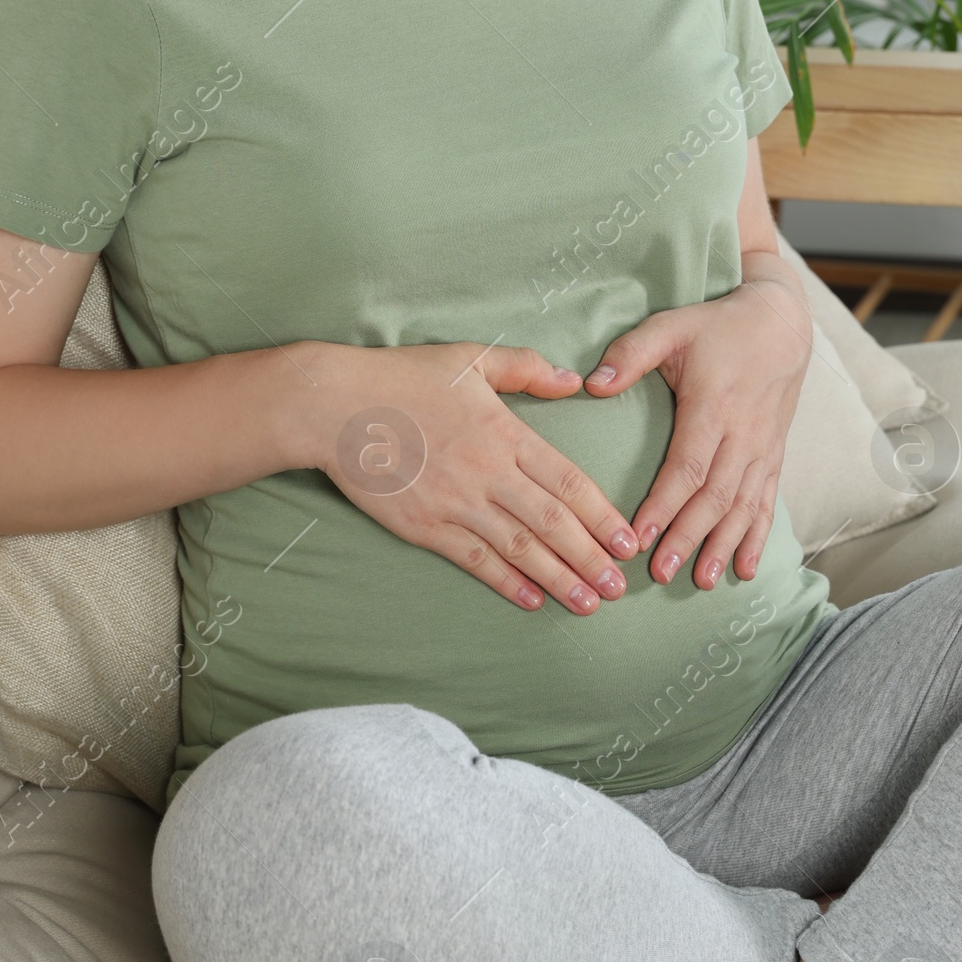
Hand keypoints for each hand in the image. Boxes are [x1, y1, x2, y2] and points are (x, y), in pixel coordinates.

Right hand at [291, 339, 638, 614]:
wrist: (335, 405)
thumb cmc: (403, 376)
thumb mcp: (470, 357)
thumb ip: (526, 369)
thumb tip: (573, 380)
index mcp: (505, 432)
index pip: (568, 482)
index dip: (602, 516)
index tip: (627, 541)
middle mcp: (487, 471)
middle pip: (552, 522)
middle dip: (591, 558)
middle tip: (619, 588)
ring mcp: (455, 502)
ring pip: (519, 548)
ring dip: (558, 579)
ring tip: (588, 603)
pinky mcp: (424, 525)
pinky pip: (474, 560)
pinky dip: (506, 582)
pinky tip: (531, 600)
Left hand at [581, 255, 811, 588]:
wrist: (782, 322)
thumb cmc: (717, 325)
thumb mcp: (671, 326)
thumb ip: (631, 353)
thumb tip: (591, 384)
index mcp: (713, 406)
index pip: (686, 467)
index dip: (663, 505)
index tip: (637, 538)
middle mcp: (742, 434)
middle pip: (714, 496)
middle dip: (687, 537)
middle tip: (660, 572)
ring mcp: (762, 448)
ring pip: (742, 505)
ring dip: (723, 545)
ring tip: (703, 581)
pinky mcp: (774, 455)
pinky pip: (767, 502)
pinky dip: (757, 537)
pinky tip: (744, 569)